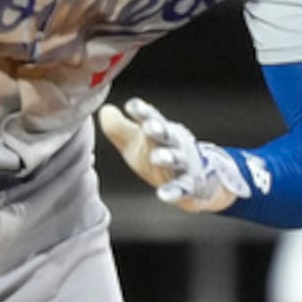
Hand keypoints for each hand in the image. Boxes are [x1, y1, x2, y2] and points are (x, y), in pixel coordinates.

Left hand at [99, 98, 263, 214]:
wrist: (197, 180)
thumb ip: (118, 128)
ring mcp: (183, 165)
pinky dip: (173, 192)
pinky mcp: (190, 186)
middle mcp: (174, 144)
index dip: (142, 112)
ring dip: (168, 157)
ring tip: (158, 157)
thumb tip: (104, 111)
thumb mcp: (136, 142)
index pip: (151, 118)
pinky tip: (162, 195)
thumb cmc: (159, 154)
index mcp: (160, 131)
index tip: (132, 106)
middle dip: (158, 129)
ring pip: (176, 160)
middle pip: (166, 135)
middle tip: (148, 125)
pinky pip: (181, 189)